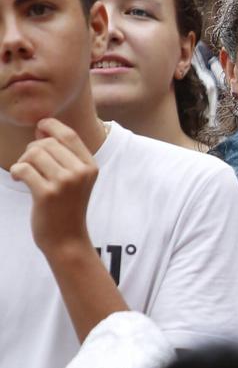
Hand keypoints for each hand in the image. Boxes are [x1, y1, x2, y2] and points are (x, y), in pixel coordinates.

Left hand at [10, 118, 98, 260]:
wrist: (67, 241)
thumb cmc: (67, 208)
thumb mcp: (76, 180)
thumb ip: (64, 155)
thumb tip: (41, 128)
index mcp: (90, 166)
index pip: (69, 135)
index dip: (50, 126)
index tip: (39, 129)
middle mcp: (80, 173)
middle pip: (47, 143)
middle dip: (32, 149)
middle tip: (29, 163)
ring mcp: (64, 183)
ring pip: (34, 153)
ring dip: (23, 160)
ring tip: (25, 173)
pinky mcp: (47, 194)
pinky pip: (24, 168)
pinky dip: (16, 171)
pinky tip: (18, 178)